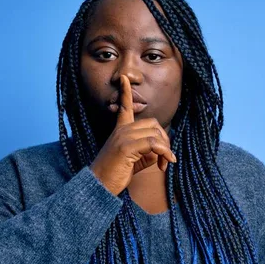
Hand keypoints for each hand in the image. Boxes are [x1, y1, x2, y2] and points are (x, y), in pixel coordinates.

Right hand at [89, 75, 176, 195]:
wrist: (99, 186)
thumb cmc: (116, 174)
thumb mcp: (136, 160)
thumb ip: (148, 151)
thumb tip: (163, 150)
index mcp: (120, 130)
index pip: (124, 106)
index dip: (125, 91)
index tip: (124, 78)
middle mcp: (121, 130)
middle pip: (153, 123)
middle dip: (165, 141)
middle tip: (165, 158)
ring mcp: (123, 137)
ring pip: (155, 132)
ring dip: (166, 149)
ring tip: (164, 164)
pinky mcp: (126, 147)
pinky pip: (153, 143)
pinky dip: (163, 152)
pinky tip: (164, 164)